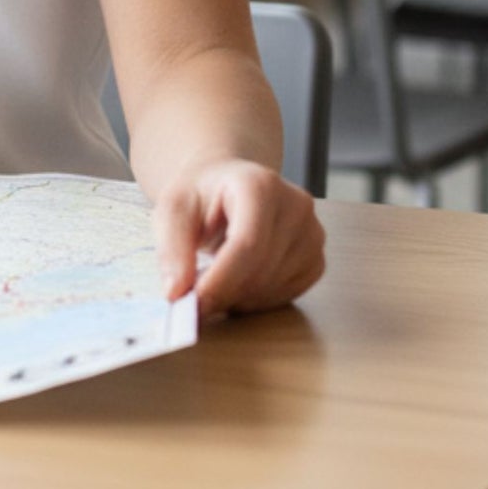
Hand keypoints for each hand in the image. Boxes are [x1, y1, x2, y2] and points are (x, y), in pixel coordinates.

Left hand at [153, 159, 324, 322]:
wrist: (228, 184)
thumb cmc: (202, 195)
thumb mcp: (172, 209)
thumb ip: (171, 249)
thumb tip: (176, 292)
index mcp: (260, 185)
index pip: (248, 243)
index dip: (221, 280)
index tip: (193, 304)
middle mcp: (296, 206)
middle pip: (261, 270)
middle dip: (223, 293)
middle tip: (193, 301)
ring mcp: (312, 234)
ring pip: (273, 288)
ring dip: (237, 298)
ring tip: (212, 280)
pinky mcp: (316, 259)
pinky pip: (287, 295)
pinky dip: (256, 300)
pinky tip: (237, 282)